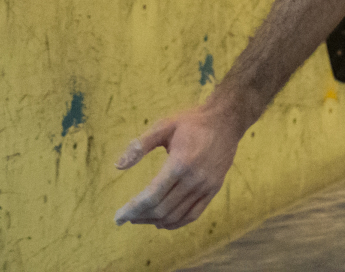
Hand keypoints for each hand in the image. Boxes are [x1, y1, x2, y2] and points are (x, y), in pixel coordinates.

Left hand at [113, 101, 243, 229]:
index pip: (151, 196)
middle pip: (162, 209)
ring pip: (176, 215)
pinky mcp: (213, 190)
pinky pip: (193, 215)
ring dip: (155, 221)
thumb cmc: (192, 122)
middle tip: (126, 217)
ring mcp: (205, 187)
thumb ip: (140, 145)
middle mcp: (194, 179)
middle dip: (140, 216)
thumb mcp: (164, 125)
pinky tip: (163, 222)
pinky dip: (176, 223)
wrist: (226, 121)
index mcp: (180, 163)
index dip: (133, 209)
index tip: (118, 217)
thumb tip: (118, 166)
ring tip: (141, 218)